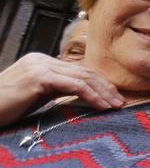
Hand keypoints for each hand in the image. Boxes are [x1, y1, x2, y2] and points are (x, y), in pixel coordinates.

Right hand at [0, 53, 122, 127]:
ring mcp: (40, 66)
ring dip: (103, 93)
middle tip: (120, 102)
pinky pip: (74, 86)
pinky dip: (92, 96)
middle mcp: (41, 60)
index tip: (114, 98)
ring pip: (82, 77)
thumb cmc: (7, 107)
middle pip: (83, 72)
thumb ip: (56, 91)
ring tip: (115, 106)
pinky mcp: (38, 78)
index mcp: (42, 62)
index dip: (99, 83)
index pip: (78, 70)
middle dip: (106, 87)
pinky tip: (102, 106)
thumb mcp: (37, 96)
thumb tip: (82, 97)